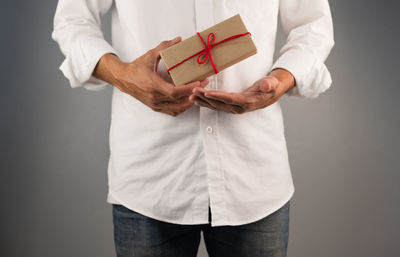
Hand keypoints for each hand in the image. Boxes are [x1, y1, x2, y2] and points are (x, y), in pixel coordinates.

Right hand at [93, 37, 208, 116]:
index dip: (187, 89)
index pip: (174, 92)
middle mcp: (154, 97)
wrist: (123, 79)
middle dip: (193, 94)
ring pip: (177, 109)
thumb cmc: (136, 67)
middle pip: (178, 101)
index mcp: (153, 85)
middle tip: (204, 85)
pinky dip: (182, 107)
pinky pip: (172, 111)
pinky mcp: (155, 107)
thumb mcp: (150, 55)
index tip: (198, 83)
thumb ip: (164, 47)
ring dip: (189, 103)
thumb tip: (178, 40)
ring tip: (198, 93)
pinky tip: (188, 100)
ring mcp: (155, 104)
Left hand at [189, 68, 294, 113]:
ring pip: (216, 106)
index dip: (218, 96)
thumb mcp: (272, 83)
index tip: (206, 92)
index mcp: (248, 102)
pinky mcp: (231, 107)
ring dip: (203, 101)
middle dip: (205, 98)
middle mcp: (239, 108)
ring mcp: (234, 108)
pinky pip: (216, 106)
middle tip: (193, 91)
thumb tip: (267, 86)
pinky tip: (196, 100)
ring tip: (191, 96)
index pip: (230, 99)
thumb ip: (269, 84)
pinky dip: (206, 103)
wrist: (272, 93)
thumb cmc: (271, 86)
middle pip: (219, 103)